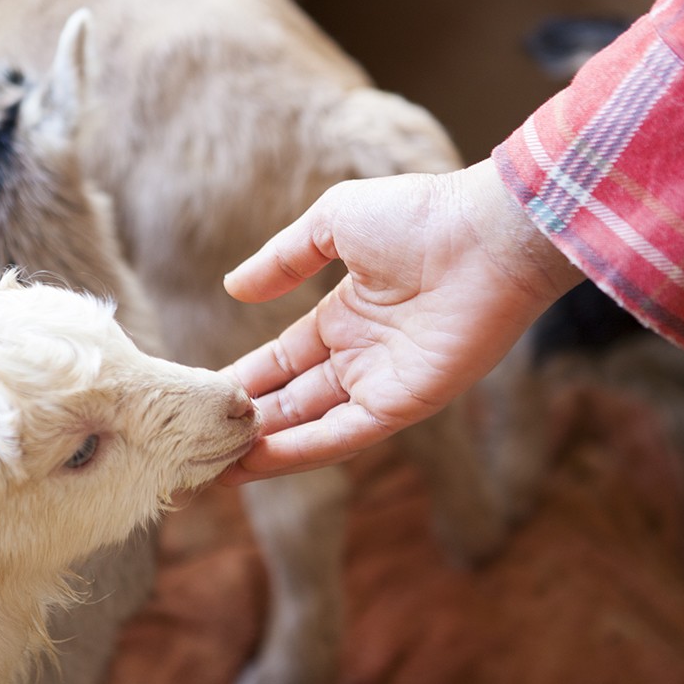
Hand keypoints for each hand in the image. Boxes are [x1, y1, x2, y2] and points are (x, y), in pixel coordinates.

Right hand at [221, 158, 582, 483]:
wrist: (486, 233)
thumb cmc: (418, 216)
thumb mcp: (332, 223)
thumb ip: (283, 260)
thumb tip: (234, 288)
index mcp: (346, 315)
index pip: (283, 359)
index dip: (246, 379)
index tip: (203, 397)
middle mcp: (361, 355)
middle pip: (292, 399)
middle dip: (247, 422)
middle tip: (198, 444)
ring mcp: (381, 382)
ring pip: (311, 425)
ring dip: (264, 447)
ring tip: (213, 467)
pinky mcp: (404, 404)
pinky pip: (343, 435)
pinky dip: (299, 451)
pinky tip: (255, 462)